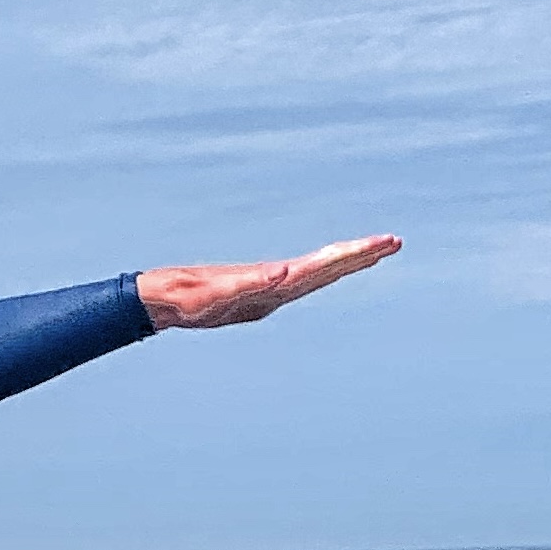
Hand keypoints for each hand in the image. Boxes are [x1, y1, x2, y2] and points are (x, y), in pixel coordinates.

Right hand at [138, 236, 401, 329]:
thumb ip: (248, 284)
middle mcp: (273, 294)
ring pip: (316, 276)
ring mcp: (264, 294)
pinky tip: (330, 264)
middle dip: (360, 257)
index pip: (321, 270)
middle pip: (326, 274)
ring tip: (375, 250)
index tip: (383, 244)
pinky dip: (320, 267)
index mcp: (270, 292)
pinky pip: (297, 276)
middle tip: (395, 242)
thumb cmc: (179, 299)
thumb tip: (284, 274)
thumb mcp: (213, 291)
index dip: (352, 256)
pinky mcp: (254, 290)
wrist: (155, 308)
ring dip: (345, 262)